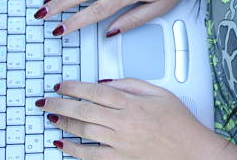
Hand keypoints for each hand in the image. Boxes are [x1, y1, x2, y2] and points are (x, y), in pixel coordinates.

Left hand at [37, 79, 211, 158]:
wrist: (190, 150)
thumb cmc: (178, 122)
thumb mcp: (160, 93)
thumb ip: (132, 84)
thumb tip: (107, 83)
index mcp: (132, 103)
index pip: (95, 92)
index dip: (74, 87)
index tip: (61, 85)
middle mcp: (123, 122)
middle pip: (84, 110)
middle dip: (61, 104)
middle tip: (46, 101)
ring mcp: (120, 142)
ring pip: (84, 131)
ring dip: (64, 123)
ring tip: (51, 117)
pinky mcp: (120, 159)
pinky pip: (90, 155)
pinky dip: (73, 149)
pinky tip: (62, 143)